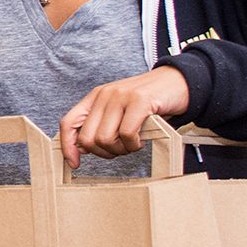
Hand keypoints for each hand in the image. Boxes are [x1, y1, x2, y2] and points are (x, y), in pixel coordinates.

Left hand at [58, 67, 190, 166]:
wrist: (178, 83)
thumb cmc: (149, 102)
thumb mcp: (119, 111)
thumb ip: (100, 125)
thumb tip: (81, 148)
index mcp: (95, 97)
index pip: (68, 123)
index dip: (68, 146)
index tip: (74, 163)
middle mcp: (105, 94)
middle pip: (87, 138)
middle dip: (103, 152)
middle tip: (120, 149)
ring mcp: (121, 96)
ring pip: (105, 139)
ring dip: (121, 150)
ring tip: (132, 143)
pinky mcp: (139, 100)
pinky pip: (127, 134)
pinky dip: (134, 144)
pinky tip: (141, 139)